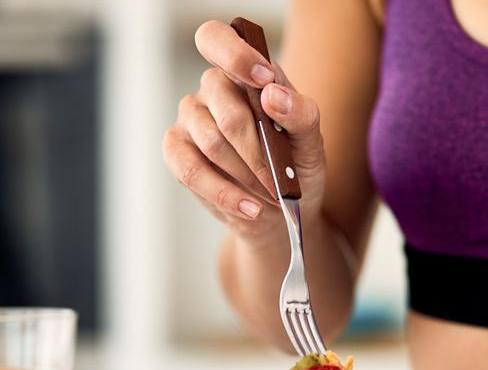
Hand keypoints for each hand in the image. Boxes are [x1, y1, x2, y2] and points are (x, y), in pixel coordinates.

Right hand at [162, 20, 326, 240]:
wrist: (281, 212)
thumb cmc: (295, 167)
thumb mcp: (311, 141)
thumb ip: (299, 112)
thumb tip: (271, 92)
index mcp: (243, 71)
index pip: (217, 38)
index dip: (234, 55)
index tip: (263, 79)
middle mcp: (211, 89)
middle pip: (227, 109)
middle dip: (258, 151)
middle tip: (278, 178)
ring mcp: (189, 119)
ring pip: (211, 142)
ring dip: (246, 175)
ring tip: (269, 194)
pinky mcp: (176, 152)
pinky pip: (191, 170)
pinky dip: (224, 193)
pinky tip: (249, 207)